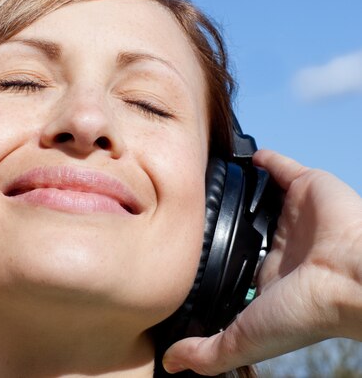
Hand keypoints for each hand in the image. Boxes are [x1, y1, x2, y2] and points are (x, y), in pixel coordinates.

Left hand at [162, 149, 361, 374]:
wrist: (354, 277)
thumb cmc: (307, 311)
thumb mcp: (246, 338)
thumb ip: (208, 352)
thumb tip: (170, 366)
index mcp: (266, 273)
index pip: (232, 259)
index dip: (210, 250)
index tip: (179, 240)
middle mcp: (278, 243)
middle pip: (243, 224)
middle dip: (219, 215)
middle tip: (186, 199)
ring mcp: (293, 214)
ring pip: (258, 194)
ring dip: (238, 185)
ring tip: (205, 173)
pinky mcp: (305, 186)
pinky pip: (281, 166)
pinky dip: (265, 159)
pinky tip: (242, 156)